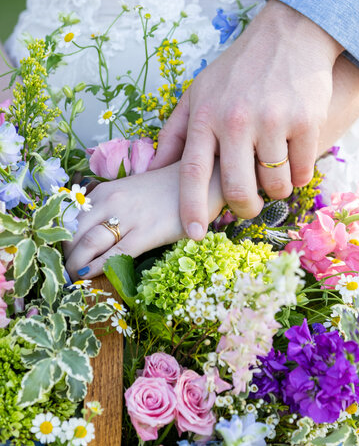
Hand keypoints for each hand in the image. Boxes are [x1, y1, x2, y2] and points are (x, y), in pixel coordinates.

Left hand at [63, 162, 223, 280]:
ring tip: (72, 277)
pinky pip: (116, 253)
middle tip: (62, 270)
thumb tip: (89, 231)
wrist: (200, 182)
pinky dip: (98, 267)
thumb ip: (110, 205)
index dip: (61, 238)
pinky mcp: (148, 232)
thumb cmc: (165, 189)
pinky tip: (90, 275)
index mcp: (106, 191)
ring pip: (90, 243)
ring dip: (76, 263)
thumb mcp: (131, 189)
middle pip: (75, 232)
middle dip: (65, 254)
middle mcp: (112, 201)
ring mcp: (130, 217)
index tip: (59, 253)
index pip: (71, 217)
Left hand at [150, 0, 343, 239]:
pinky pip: (302, 172)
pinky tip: (293, 159)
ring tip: (273, 172)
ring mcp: (273, 121)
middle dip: (244, 209)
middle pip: (238, 189)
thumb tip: (153, 169)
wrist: (289, 35)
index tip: (193, 234)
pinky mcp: (306, 121)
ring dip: (276, 190)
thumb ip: (175, 132)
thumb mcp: (197, 93)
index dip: (191, 208)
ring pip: (275, 185)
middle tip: (249, 207)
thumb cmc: (238, 70)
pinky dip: (298, 176)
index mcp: (205, 115)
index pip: (192, 172)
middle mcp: (237, 120)